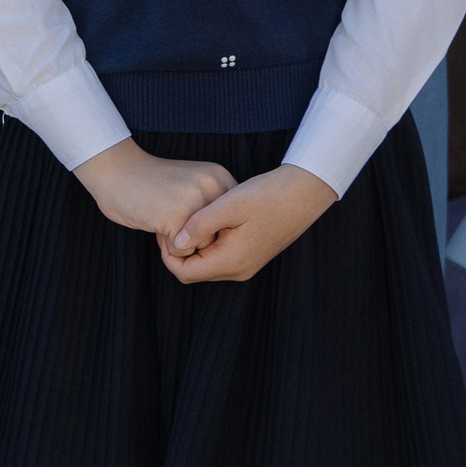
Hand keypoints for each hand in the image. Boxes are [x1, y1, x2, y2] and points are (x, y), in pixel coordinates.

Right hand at [72, 139, 235, 244]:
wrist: (113, 170)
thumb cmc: (149, 184)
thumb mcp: (191, 187)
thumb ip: (211, 206)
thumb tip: (227, 246)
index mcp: (221, 178)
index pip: (230, 225)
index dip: (206, 228)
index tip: (184, 212)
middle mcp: (215, 187)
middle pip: (219, 238)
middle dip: (195, 237)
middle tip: (170, 218)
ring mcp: (197, 200)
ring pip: (203, 247)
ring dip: (181, 242)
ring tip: (162, 220)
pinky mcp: (178, 216)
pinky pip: (182, 251)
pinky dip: (166, 246)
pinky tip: (154, 224)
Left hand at [165, 164, 337, 282]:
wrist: (302, 194)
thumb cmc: (266, 196)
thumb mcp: (229, 205)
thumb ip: (199, 225)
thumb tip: (177, 243)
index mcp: (231, 262)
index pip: (184, 272)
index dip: (167, 253)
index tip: (164, 226)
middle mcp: (238, 270)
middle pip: (193, 271)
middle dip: (177, 250)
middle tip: (171, 221)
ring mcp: (245, 265)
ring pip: (205, 264)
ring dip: (192, 246)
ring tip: (186, 218)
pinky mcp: (249, 256)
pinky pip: (218, 256)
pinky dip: (206, 243)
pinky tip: (205, 220)